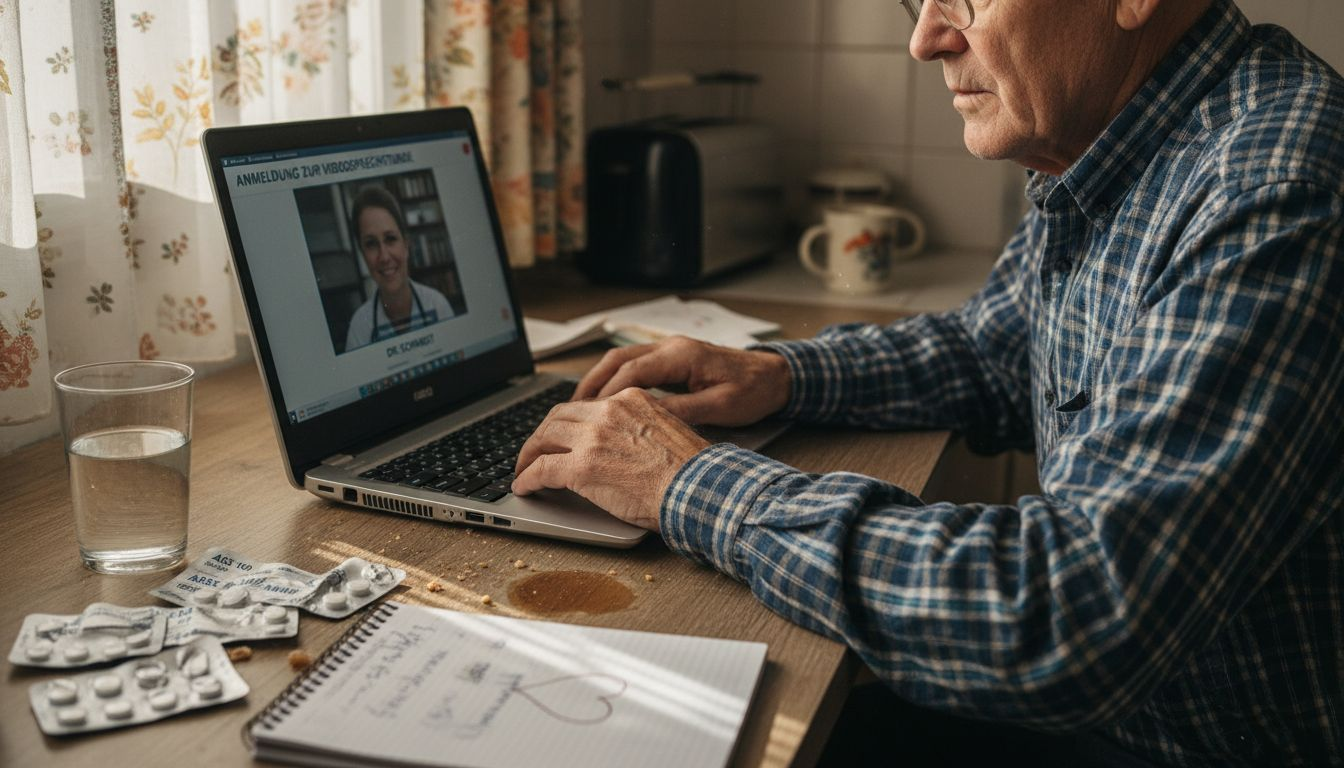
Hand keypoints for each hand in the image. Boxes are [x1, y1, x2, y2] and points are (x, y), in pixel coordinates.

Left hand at [512, 388, 709, 531]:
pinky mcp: (581, 467)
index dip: (568, 422)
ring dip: (529, 454)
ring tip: (524, 470)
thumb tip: (621, 449)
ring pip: (544, 438)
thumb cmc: (691, 471)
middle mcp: (609, 411)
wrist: (698, 488)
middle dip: (542, 434)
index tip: (561, 435)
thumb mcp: (666, 431)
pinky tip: (524, 487)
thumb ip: (639, 430)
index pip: (587, 405)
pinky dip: (527, 478)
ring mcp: (593, 438)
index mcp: (631, 400)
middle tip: (534, 450)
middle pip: (558, 416)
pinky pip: (541, 469)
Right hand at [573, 336, 791, 426]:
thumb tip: (644, 419)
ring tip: (579, 407)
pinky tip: (605, 402)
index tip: (589, 418)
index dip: (607, 396)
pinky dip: (614, 381)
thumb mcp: (720, 407)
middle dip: (590, 385)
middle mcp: (670, 347)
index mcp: (681, 355)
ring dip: (598, 381)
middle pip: (616, 360)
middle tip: (570, 411)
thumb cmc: (753, 391)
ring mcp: (669, 350)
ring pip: (621, 360)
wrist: (776, 377)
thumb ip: (681, 411)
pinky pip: (633, 366)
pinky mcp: (672, 359)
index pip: (631, 372)